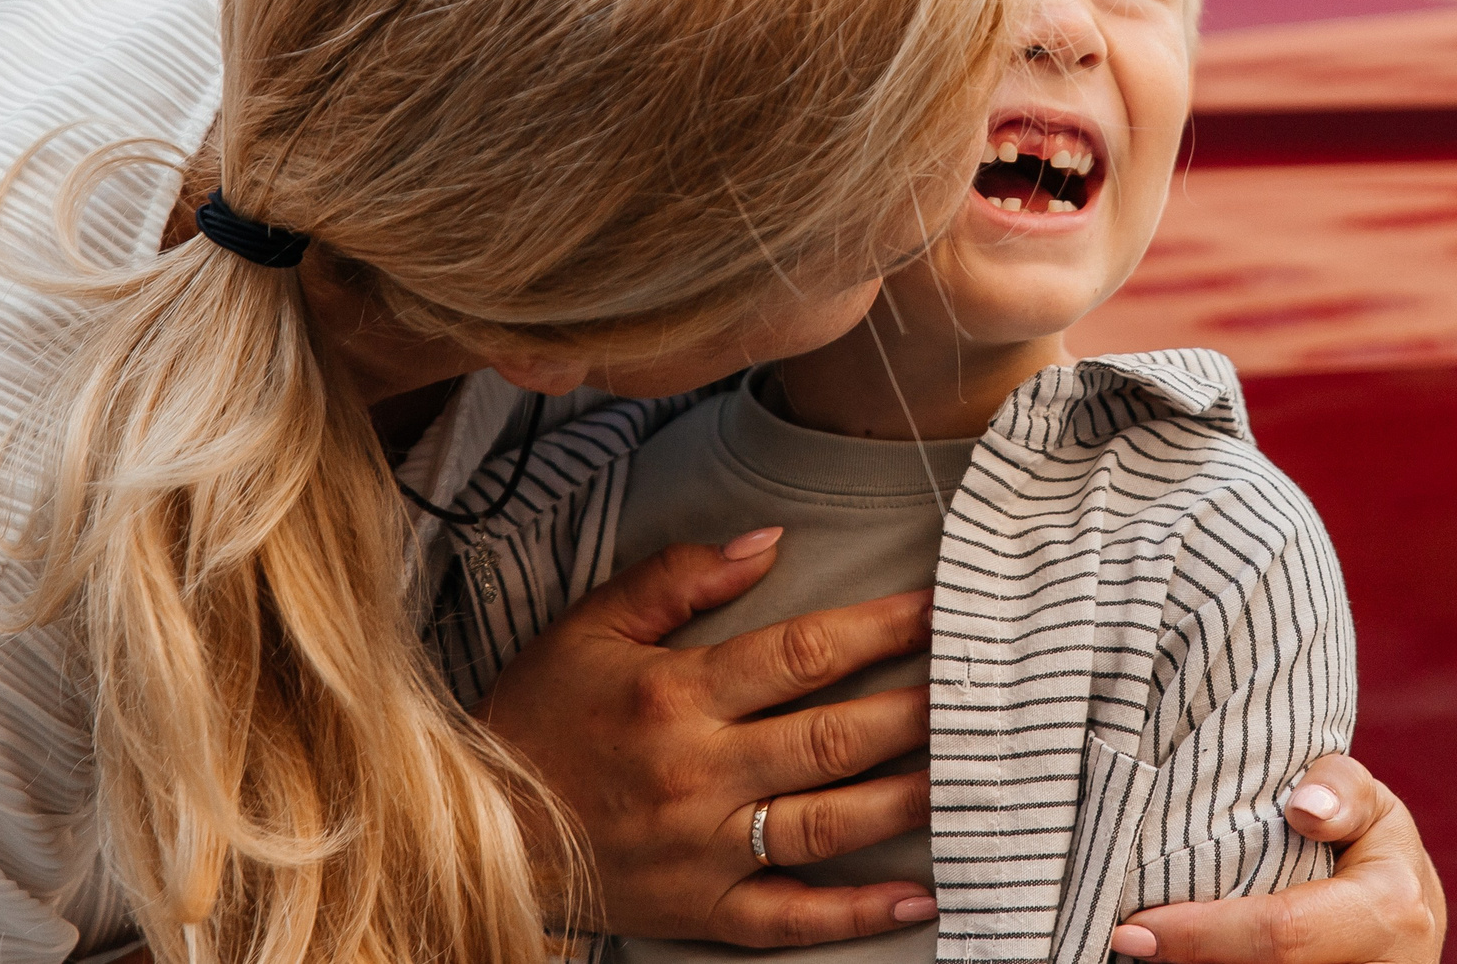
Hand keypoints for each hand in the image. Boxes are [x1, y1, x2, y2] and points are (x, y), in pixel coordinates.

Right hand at [479, 530, 939, 946]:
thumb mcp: (591, 626)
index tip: (940, 610)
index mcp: (676, 695)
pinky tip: (922, 894)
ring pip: (828, 825)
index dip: (881, 628)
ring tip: (972, 775)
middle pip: (833, 738)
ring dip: (908, 801)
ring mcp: (704, 849)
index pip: (802, 653)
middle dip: (916, 713)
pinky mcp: (702, 908)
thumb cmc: (538, 715)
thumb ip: (679, 578)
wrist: (475, 824)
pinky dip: (860, 913)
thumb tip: (767, 539)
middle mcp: (699, 774)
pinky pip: (792, 918)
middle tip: (981, 691)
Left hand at [1111, 755, 1444, 963]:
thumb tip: (1303, 807)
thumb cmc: (1374, 846)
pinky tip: (1185, 958)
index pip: (1281, 932)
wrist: (1409, 915)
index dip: (1201, 935)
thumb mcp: (1371, 804)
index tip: (1133, 928)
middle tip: (1129, 941)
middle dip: (1190, 961)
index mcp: (1388, 909)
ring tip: (1152, 948)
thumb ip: (1341, 789)